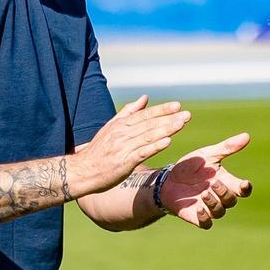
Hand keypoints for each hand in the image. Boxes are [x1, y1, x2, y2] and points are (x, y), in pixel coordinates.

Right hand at [71, 95, 190, 195]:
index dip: (162, 110)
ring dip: (166, 129)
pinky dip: (154, 146)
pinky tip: (167, 141)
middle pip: (149, 124)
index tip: (177, 106)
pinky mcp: (124, 162)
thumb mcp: (111, 127)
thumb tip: (145, 98)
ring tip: (181, 124)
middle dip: (169, 118)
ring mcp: (123, 147)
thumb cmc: (98, 151)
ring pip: (148, 136)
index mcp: (121, 125)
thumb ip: (128, 112)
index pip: (145, 114)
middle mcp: (122, 133)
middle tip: (187, 115)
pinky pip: (142, 152)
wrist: (82, 172)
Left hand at [160, 133, 252, 228]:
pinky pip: (206, 224)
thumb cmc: (190, 167)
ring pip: (220, 212)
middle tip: (214, 183)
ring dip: (215, 203)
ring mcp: (209, 208)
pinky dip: (205, 218)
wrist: (167, 179)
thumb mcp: (208, 155)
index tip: (244, 184)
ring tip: (205, 193)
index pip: (242, 190)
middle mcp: (220, 197)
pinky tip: (199, 208)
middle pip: (231, 201)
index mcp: (226, 182)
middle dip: (224, 193)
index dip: (245, 188)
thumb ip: (226, 148)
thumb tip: (247, 135)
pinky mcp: (196, 217)